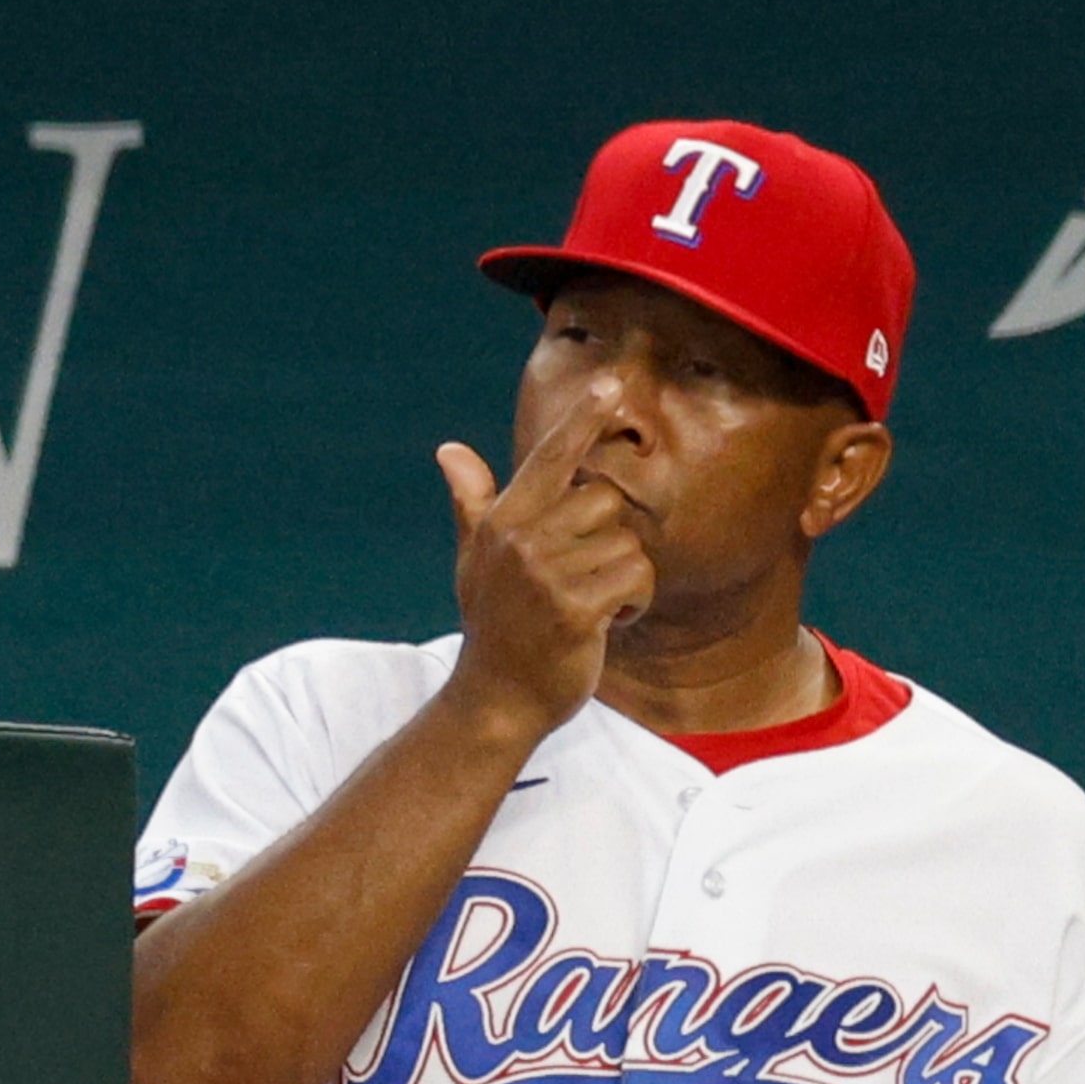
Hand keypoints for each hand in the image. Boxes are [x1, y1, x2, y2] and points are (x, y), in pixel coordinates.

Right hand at [433, 377, 655, 742]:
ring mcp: (547, 574)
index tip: (612, 384)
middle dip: (608, 540)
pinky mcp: (574, 608)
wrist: (497, 699)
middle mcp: (522, 539)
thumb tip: (449, 451)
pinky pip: (636, 578)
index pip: (551, 457)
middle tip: (583, 580)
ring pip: (626, 544)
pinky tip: (608, 624)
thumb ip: (472, 502)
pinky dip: (634, 603)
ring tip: (591, 606)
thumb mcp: (476, 560)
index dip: (583, 419)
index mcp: (503, 520)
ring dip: (623, 579)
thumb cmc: (494, 626)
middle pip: (605, 501)